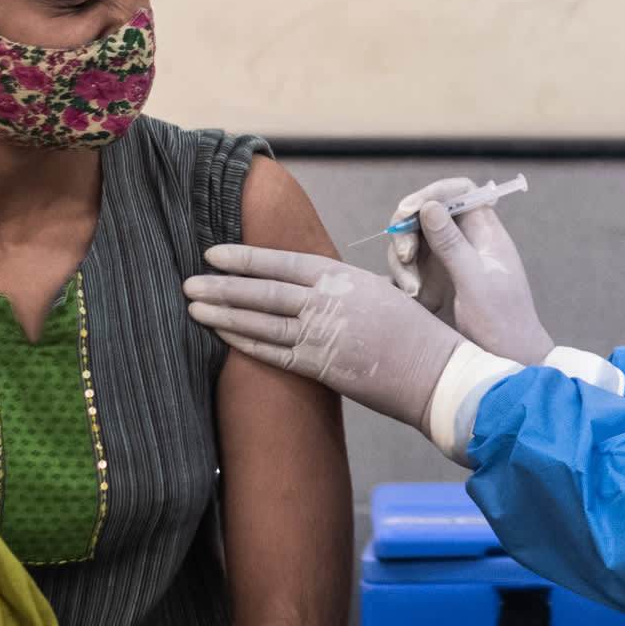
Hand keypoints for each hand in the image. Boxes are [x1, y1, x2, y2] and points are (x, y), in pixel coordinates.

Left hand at [185, 243, 475, 424]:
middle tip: (189, 282)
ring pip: (260, 321)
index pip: (281, 261)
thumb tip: (313, 287)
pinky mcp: (320, 366)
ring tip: (193, 307)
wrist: (435, 371)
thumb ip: (342, 289)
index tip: (215, 254)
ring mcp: (321, 334)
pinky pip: (272, 353)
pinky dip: (244, 343)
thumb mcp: (379, 293)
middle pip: (262, 290)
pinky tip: (222, 336)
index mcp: (342, 277)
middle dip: (222, 286)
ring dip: (223, 314)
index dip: (245, 257)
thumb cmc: (413, 332)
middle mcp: (327, 301)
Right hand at [396, 189, 551, 365]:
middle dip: (408, 231)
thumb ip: (452, 244)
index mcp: (484, 234)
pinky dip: (401, 279)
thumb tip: (431, 206)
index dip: (435, 193)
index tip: (410, 209)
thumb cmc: (502, 323)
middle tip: (405, 255)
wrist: (502, 364)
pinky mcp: (431, 286)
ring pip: (411, 243)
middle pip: (426, 215)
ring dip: (402, 261)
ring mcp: (446, 264)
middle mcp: (464, 244)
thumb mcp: (475, 281)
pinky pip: (405, 270)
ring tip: (414, 291)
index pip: (460, 193)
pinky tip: (410, 299)